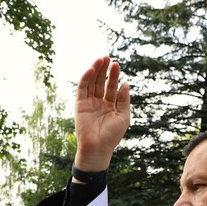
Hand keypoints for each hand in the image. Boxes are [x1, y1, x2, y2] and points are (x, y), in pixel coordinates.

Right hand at [73, 56, 130, 171]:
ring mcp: (89, 103)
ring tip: (101, 59)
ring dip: (95, 70)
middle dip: (104, 70)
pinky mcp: (80, 104)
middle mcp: (99, 102)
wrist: (98, 148)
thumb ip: (124, 100)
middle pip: (101, 82)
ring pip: (91, 83)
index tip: (117, 65)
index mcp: (110, 105)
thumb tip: (126, 84)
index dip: (114, 76)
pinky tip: (92, 69)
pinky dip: (86, 78)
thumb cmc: (112, 136)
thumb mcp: (123, 117)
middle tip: (107, 57)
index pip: (112, 87)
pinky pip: (82, 88)